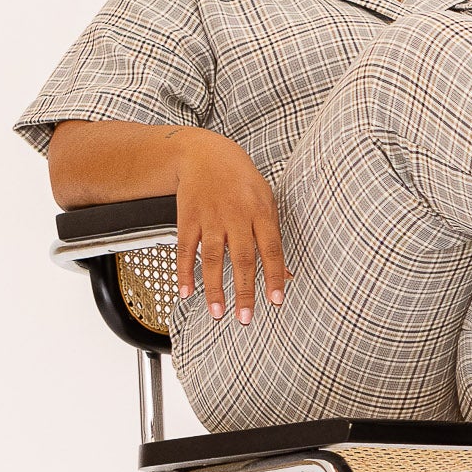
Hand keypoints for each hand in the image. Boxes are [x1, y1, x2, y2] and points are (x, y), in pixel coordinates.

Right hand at [174, 129, 286, 323]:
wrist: (205, 154)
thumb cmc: (241, 180)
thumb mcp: (266, 201)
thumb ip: (273, 236)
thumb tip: (286, 272)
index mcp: (261, 212)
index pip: (271, 249)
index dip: (275, 275)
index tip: (277, 299)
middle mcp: (236, 216)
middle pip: (242, 259)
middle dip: (245, 291)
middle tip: (245, 317)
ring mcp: (210, 218)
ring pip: (213, 258)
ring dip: (214, 288)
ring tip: (217, 312)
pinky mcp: (188, 219)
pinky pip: (186, 249)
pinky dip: (184, 271)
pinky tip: (186, 291)